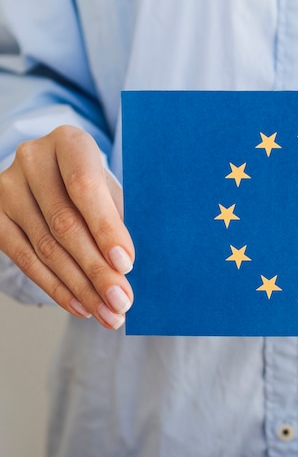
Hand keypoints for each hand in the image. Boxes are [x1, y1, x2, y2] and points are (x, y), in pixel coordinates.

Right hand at [0, 125, 133, 328]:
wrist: (54, 171)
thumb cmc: (93, 183)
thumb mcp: (111, 188)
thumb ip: (118, 218)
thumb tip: (126, 268)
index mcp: (69, 142)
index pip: (85, 187)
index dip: (106, 228)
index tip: (127, 265)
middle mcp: (33, 159)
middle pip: (65, 224)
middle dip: (97, 270)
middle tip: (121, 303)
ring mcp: (7, 187)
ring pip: (46, 248)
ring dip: (81, 287)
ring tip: (108, 313)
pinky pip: (25, 259)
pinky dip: (57, 287)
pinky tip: (81, 306)